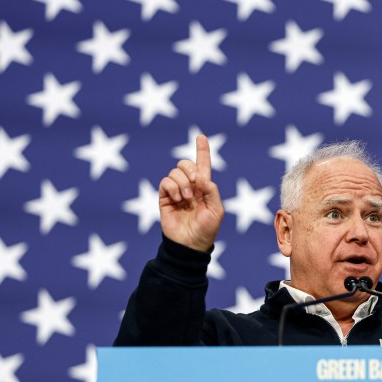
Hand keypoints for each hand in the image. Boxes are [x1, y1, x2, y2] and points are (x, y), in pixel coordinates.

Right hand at [158, 135, 223, 251]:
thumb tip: (201, 177)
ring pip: (175, 172)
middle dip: (191, 169)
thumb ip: (212, 191)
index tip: (200, 136)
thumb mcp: (217, 210)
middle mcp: (190, 186)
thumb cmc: (206, 229)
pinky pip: (165, 181)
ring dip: (183, 183)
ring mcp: (176, 191)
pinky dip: (172, 187)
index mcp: (204, 187)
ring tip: (186, 199)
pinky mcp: (164, 197)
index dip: (202, 150)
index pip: (203, 165)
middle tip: (196, 183)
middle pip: (186, 164)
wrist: (190, 244)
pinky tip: (177, 199)